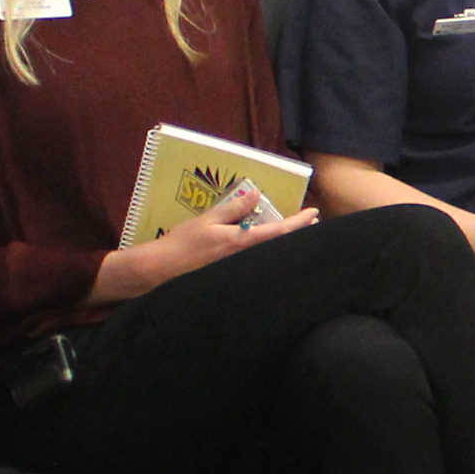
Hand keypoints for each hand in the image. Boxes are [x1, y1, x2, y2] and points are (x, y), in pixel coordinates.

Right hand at [93, 184, 314, 304]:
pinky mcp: (234, 279)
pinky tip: (269, 249)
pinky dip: (267, 254)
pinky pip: (257, 265)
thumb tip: (257, 194)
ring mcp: (242, 272)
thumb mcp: (207, 220)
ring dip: (283, 244)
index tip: (314, 213)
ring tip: (295, 233)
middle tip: (312, 223)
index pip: (280, 231)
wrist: (160, 273)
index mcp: (242, 243)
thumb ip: (234, 209)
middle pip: (280, 247)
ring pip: (270, 256)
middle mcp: (247, 261)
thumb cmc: (181, 244)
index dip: (299, 222)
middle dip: (297, 235)